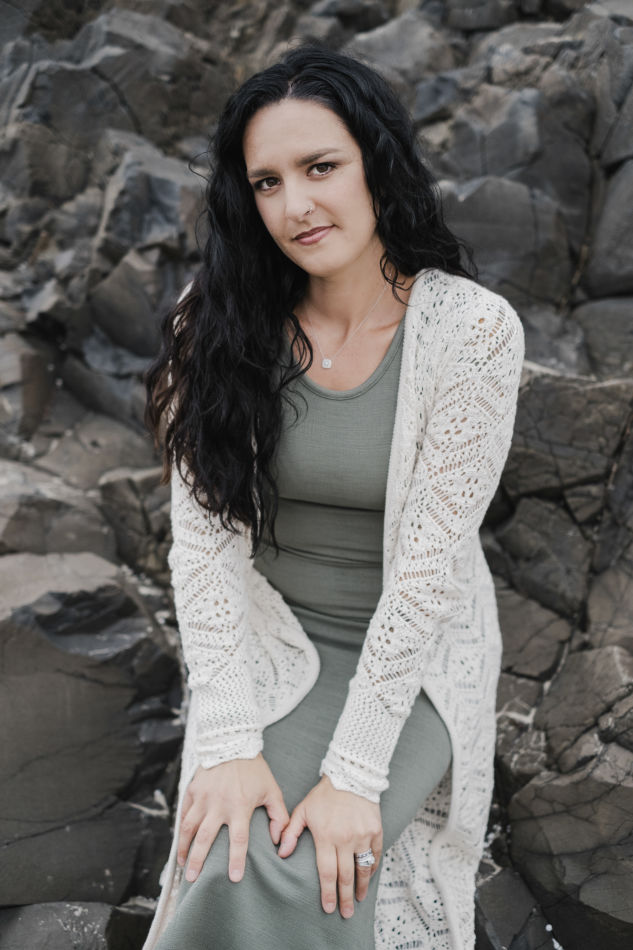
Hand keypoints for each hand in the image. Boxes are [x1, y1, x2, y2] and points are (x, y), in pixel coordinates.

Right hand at [177, 753, 288, 883]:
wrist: (233, 741)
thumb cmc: (254, 769)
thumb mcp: (272, 790)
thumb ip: (279, 816)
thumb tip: (278, 841)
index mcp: (240, 806)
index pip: (238, 840)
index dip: (236, 861)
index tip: (233, 878)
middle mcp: (218, 804)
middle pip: (205, 838)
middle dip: (198, 861)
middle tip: (193, 879)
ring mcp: (203, 797)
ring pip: (189, 828)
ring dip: (184, 848)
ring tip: (182, 865)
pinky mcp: (193, 789)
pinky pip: (184, 813)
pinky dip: (180, 829)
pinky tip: (181, 842)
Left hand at [277, 774, 382, 918]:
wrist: (351, 775)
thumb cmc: (324, 794)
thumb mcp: (304, 810)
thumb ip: (291, 832)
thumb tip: (281, 853)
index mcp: (326, 835)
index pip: (327, 872)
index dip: (327, 892)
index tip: (328, 908)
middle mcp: (345, 838)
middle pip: (346, 876)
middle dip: (345, 898)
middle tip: (345, 914)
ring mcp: (362, 835)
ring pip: (363, 869)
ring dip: (361, 887)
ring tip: (358, 899)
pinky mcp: (375, 830)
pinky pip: (375, 855)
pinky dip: (372, 868)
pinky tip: (368, 877)